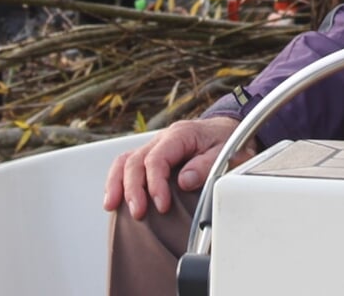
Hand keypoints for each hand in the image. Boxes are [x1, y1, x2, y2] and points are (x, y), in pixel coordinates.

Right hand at [102, 116, 249, 219]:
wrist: (231, 130)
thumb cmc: (228, 141)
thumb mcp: (227, 152)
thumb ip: (206, 166)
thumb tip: (184, 181)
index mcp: (180, 135)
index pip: (157, 158)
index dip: (155, 183)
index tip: (161, 205)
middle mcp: (163, 139)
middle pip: (136, 160)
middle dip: (133, 188)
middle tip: (138, 212)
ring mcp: (154, 147)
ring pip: (125, 160)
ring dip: (117, 184)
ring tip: (112, 206)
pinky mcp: (152, 157)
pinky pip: (128, 164)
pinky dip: (118, 181)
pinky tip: (115, 199)